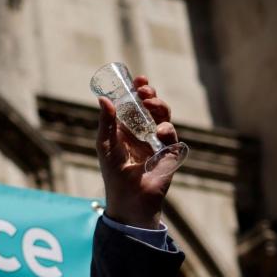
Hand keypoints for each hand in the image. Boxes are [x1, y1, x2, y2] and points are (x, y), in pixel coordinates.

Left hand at [96, 75, 177, 229]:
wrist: (128, 198)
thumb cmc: (113, 172)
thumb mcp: (105, 144)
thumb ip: (106, 123)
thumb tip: (104, 99)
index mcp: (129, 127)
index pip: (136, 104)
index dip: (139, 90)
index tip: (139, 79)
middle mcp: (145, 132)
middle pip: (153, 107)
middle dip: (151, 95)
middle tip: (145, 89)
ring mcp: (159, 142)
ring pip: (165, 117)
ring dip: (160, 107)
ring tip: (150, 103)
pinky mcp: (169, 153)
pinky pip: (172, 137)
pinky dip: (167, 131)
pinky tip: (159, 131)